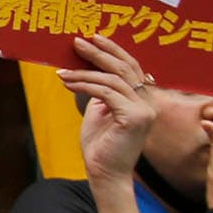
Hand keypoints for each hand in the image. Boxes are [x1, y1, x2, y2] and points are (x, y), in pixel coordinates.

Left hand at [59, 36, 158, 190]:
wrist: (105, 175)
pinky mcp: (134, 118)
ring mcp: (145, 110)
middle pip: (125, 67)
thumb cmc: (101, 146)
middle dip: (100, 52)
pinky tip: (68, 83)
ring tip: (63, 71)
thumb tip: (89, 72)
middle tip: (78, 42)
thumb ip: (101, 92)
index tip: (94, 37)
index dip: (113, 50)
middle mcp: (149, 102)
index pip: (132, 67)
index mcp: (144, 99)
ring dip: (84, 72)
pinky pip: (105, 93)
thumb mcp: (100, 112)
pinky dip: (85, 85)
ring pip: (113, 79)